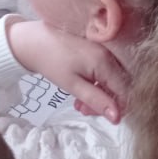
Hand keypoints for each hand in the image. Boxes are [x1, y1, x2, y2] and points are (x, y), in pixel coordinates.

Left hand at [6, 19, 130, 123]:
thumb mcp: (72, 85)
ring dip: (99, 96)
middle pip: (120, 87)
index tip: (99, 116)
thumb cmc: (51, 62)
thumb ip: (96, 101)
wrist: (32, 40)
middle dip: (105, 103)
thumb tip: (117, 118)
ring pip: (112, 81)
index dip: (117, 108)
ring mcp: (103, 51)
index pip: (125, 92)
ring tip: (79, 104)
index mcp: (105, 63)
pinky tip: (81, 91)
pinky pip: (105, 72)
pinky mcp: (96, 51)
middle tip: (84, 111)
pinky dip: (96, 85)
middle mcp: (109, 55)